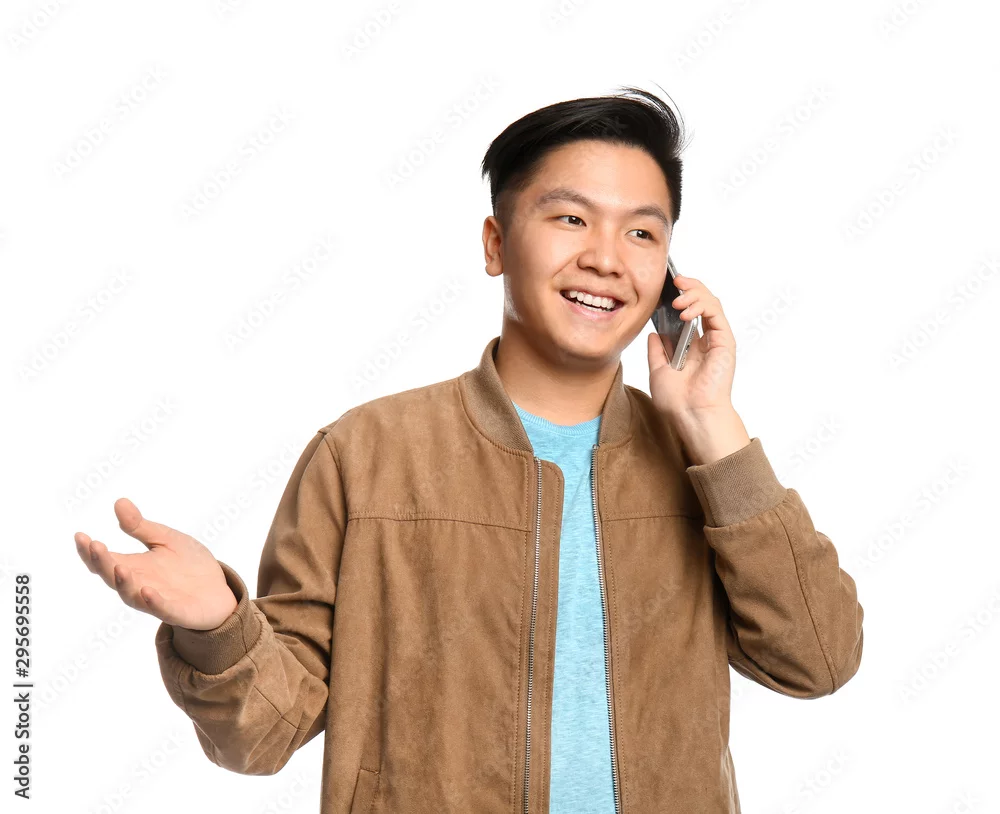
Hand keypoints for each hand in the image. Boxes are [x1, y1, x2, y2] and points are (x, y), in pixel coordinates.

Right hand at [74, 497, 237, 629]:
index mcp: (133, 567)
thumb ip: (141, 526)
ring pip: (132, 595)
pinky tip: (148, 591)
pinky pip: (162, 609)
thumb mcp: (166, 539)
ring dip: (123, 582)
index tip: (80, 535)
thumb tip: (119, 502)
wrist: (218, 590)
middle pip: (112, 576)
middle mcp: (138, 584)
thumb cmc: (188, 565)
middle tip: (94, 546)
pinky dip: (154, 601)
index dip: (89, 551)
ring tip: (118, 567)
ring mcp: (155, 599)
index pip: (104, 560)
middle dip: (101, 562)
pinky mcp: (176, 611)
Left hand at [646, 273, 736, 418]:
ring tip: (677, 299)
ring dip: (694, 293)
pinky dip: (701, 306)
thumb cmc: (677, 400)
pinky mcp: (725, 341)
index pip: (688, 311)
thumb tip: (654, 333)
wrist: (691, 415)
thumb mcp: (658, 370)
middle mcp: (706, 340)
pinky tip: (685, 311)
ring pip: (711, 302)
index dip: (679, 295)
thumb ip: (657, 351)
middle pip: (701, 302)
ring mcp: (717, 339)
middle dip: (689, 287)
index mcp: (691, 346)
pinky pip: (716, 313)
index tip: (665, 287)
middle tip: (675, 281)